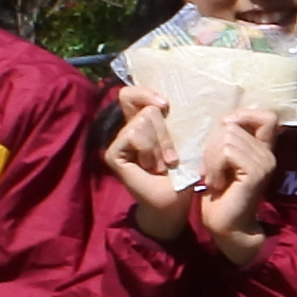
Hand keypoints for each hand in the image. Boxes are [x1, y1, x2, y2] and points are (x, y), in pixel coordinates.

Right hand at [104, 92, 198, 247]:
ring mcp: (119, 142)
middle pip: (145, 108)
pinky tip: (152, 168)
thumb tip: (165, 99)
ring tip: (161, 165)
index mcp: (143, 124)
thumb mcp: (182, 140)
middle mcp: (128, 130)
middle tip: (170, 158)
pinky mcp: (113, 154)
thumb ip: (171, 118)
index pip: (131, 94)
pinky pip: (134, 135)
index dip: (145, 93)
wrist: (174, 203)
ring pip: (142, 120)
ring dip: (159, 146)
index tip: (166, 106)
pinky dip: (149, 151)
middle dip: (165, 133)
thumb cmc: (182, 174)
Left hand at [198, 106, 282, 273]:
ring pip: (227, 138)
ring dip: (210, 158)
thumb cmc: (221, 195)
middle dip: (212, 145)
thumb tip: (225, 119)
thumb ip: (228, 141)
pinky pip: (227, 151)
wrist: (226, 227)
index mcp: (263, 149)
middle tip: (210, 168)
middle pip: (234, 126)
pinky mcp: (255, 173)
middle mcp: (268, 154)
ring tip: (213, 178)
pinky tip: (216, 183)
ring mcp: (264, 163)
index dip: (244, 115)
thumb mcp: (223, 161)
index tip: (225, 133)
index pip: (268, 116)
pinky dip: (214, 165)